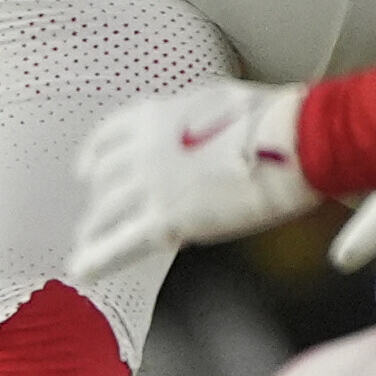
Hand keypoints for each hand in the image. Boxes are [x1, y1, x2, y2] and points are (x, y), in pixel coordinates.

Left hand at [72, 78, 317, 277]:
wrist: (293, 141)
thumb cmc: (270, 120)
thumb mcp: (217, 102)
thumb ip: (188, 121)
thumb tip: (188, 133)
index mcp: (155, 116)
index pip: (108, 137)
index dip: (94, 156)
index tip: (87, 169)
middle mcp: (142, 148)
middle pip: (104, 179)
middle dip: (100, 199)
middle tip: (99, 217)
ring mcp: (150, 185)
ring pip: (103, 214)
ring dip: (92, 231)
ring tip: (87, 247)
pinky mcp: (166, 221)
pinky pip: (118, 245)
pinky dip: (96, 260)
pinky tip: (82, 272)